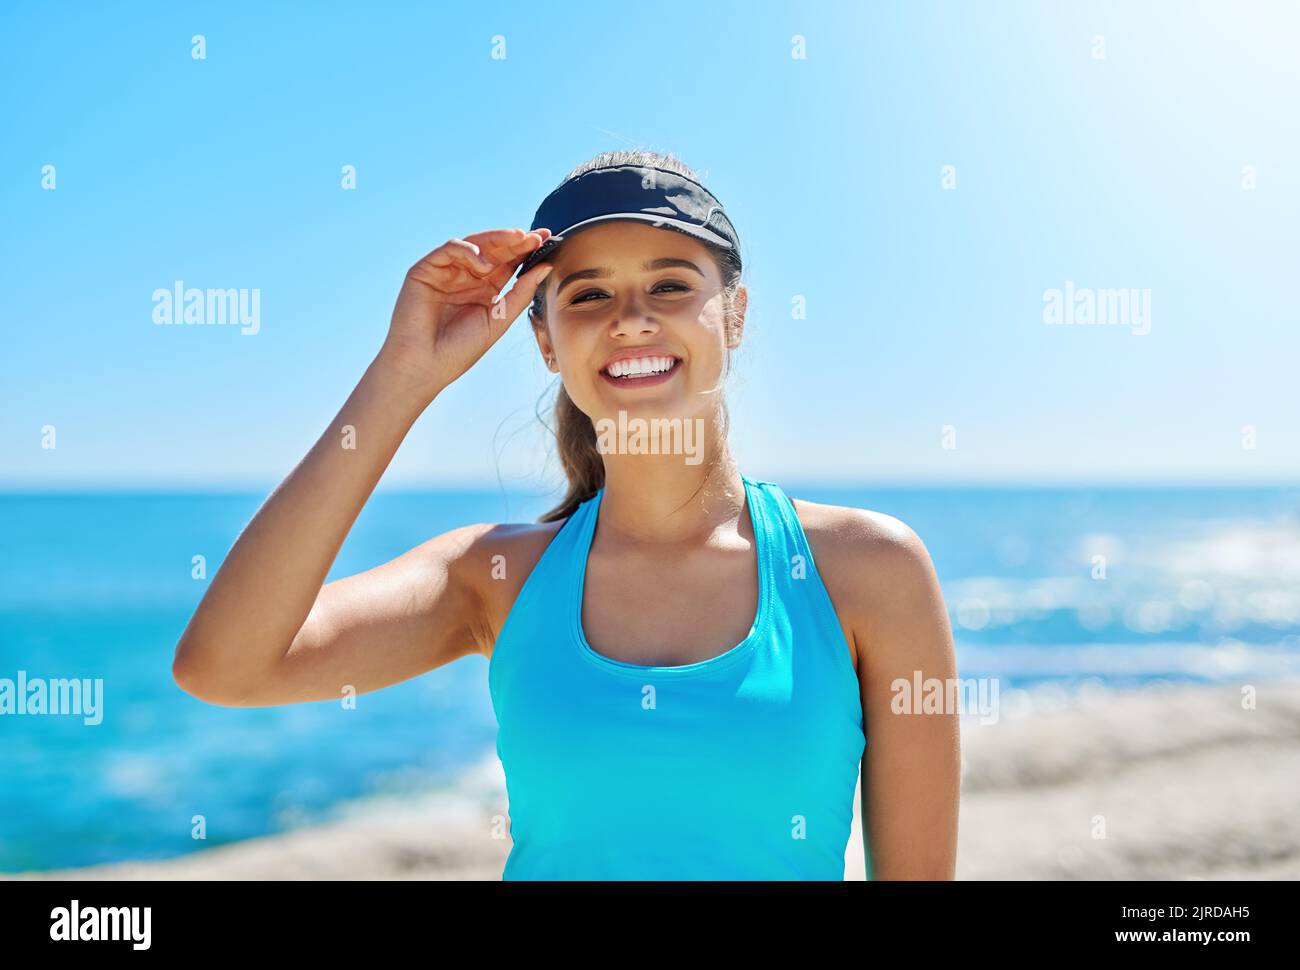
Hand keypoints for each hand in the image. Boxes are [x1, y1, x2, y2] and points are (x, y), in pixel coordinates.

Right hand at [378, 227, 553, 398]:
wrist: (425, 366)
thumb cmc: (460, 349)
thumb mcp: (499, 319)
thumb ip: (521, 293)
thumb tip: (546, 267)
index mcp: (484, 289)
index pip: (508, 263)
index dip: (526, 250)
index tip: (547, 239)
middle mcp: (465, 276)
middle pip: (493, 249)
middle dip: (515, 240)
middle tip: (536, 235)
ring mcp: (445, 271)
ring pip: (473, 243)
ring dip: (497, 240)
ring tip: (518, 240)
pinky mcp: (425, 269)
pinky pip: (450, 249)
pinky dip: (469, 250)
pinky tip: (485, 263)